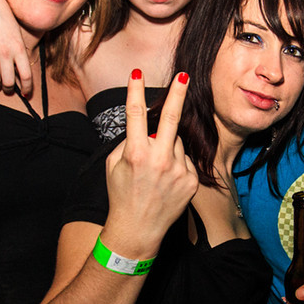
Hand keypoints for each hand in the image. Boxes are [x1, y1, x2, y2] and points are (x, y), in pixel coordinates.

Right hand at [0, 0, 35, 92]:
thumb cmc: (5, 19)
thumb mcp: (18, 35)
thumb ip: (19, 53)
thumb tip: (20, 73)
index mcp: (19, 49)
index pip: (26, 76)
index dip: (26, 88)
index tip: (25, 93)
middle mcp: (5, 53)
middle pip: (8, 82)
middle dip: (9, 89)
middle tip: (8, 88)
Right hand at [103, 70, 198, 256]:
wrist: (137, 230)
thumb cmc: (121, 195)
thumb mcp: (112, 166)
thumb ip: (128, 142)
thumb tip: (145, 127)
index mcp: (136, 154)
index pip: (135, 114)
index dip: (135, 91)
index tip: (137, 73)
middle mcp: (159, 160)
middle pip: (171, 118)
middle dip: (178, 93)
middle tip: (185, 75)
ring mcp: (177, 170)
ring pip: (177, 142)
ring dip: (168, 145)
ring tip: (156, 169)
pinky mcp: (190, 181)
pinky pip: (185, 159)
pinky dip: (177, 163)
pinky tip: (167, 180)